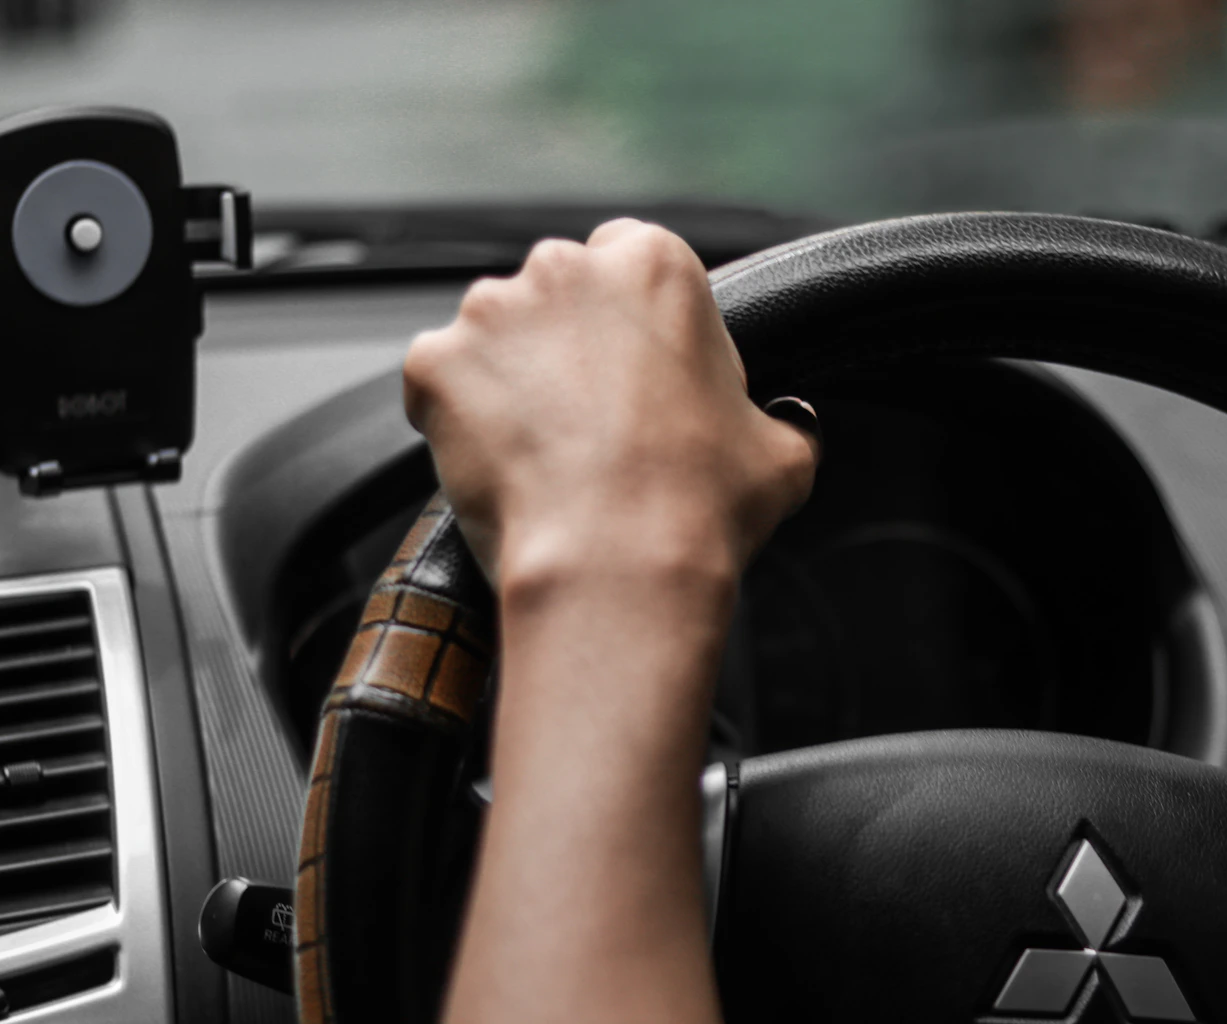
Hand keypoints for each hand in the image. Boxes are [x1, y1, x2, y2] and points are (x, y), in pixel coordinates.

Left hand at [402, 220, 817, 601]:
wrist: (618, 562)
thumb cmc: (703, 504)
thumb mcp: (782, 455)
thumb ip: (782, 419)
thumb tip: (791, 424)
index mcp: (655, 263)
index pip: (631, 258)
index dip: (636, 324)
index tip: (641, 374)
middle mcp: (566, 266)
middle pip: (558, 295)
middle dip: (569, 347)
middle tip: (594, 424)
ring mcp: (491, 312)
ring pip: (496, 337)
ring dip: (512, 381)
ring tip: (545, 454)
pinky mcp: (435, 363)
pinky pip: (441, 384)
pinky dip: (460, 420)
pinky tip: (501, 467)